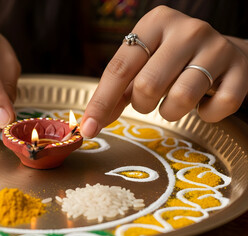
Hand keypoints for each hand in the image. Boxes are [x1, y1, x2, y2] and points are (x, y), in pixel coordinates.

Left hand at [81, 6, 247, 137]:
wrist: (226, 52)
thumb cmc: (172, 61)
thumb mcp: (142, 64)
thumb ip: (117, 91)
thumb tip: (90, 124)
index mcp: (155, 23)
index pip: (119, 68)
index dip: (101, 103)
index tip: (88, 129)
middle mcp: (187, 29)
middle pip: (147, 86)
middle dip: (142, 104)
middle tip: (151, 99)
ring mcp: (216, 47)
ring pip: (180, 99)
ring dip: (171, 112)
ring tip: (175, 100)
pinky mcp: (241, 68)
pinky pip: (218, 107)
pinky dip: (206, 115)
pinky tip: (204, 102)